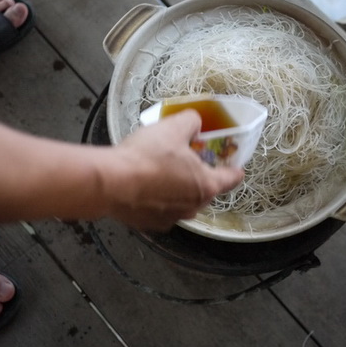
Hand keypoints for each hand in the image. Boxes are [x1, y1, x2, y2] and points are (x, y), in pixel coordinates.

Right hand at [101, 110, 243, 230]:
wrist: (110, 183)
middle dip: (200, 175)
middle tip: (189, 158)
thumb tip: (195, 122)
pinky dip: (157, 198)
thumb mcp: (174, 127)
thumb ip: (191, 121)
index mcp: (206, 186)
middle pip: (206, 190)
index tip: (235, 164)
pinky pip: (161, 209)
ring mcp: (171, 219)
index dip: (235, 169)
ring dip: (178, 188)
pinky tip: (144, 184)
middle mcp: (193, 207)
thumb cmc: (148, 156)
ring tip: (162, 170)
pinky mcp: (149, 224)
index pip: (231, 179)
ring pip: (183, 201)